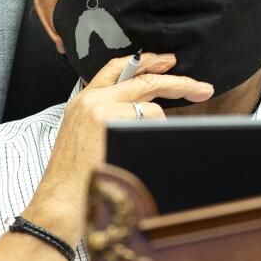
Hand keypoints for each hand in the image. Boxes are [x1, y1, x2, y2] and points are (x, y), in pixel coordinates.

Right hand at [0, 53, 212, 260]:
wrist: (59, 199)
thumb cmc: (76, 178)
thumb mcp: (86, 137)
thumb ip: (108, 116)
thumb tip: (144, 109)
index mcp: (83, 100)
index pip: (116, 67)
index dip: (145, 60)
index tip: (168, 61)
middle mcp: (91, 99)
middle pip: (144, 79)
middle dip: (178, 83)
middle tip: (201, 88)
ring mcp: (101, 109)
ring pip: (151, 107)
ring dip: (158, 128)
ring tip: (142, 150)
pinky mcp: (111, 121)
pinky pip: (150, 121)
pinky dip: (154, 135)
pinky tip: (138, 152)